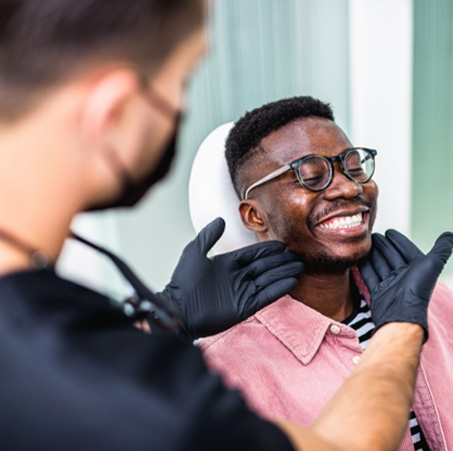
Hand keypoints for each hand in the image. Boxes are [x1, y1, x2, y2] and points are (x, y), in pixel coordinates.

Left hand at [158, 217, 303, 339]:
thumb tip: (221, 219)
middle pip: (264, 266)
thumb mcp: (194, 252)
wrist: (179, 309)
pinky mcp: (245, 307)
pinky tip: (292, 281)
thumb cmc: (183, 281)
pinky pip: (266, 296)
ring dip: (284, 272)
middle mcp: (237, 277)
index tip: (282, 245)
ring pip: (268, 279)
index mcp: (227, 264)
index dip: (267, 249)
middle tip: (297, 256)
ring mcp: (242, 292)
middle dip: (281, 261)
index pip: (252, 254)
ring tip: (299, 266)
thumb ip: (208, 236)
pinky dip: (279, 289)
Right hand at [359, 229, 452, 340]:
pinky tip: (359, 259)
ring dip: (373, 253)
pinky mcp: (378, 292)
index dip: (399, 240)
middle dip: (383, 245)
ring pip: (380, 264)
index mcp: (417, 269)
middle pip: (391, 256)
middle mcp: (404, 276)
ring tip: (366, 244)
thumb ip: (441, 249)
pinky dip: (364, 267)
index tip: (389, 231)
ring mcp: (390, 284)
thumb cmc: (417, 290)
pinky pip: (370, 276)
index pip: (407, 250)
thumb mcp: (431, 264)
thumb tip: (450, 234)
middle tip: (373, 235)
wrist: (400, 314)